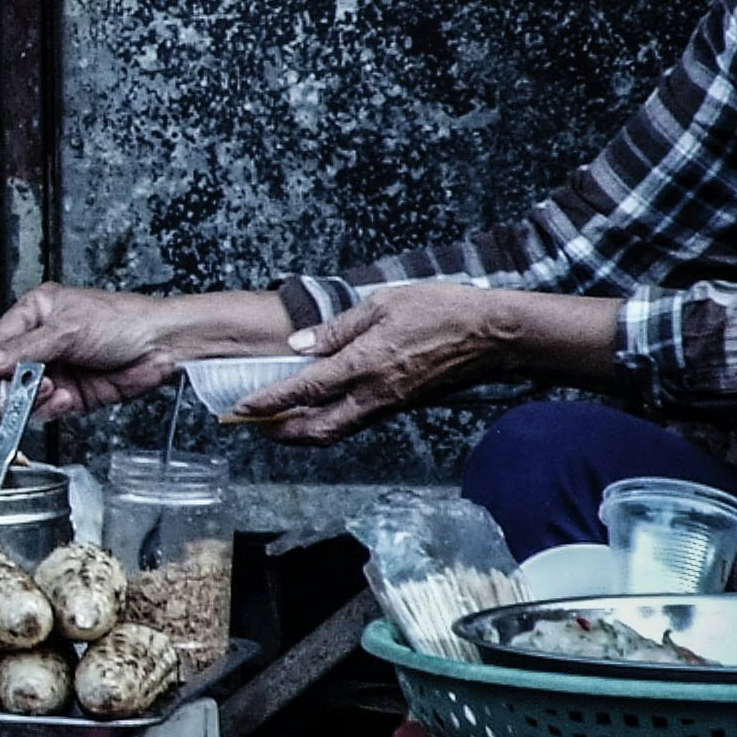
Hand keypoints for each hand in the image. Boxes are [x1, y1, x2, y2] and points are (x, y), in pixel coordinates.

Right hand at [0, 284, 191, 420]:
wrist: (162, 346)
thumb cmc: (124, 321)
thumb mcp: (67, 330)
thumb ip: (25, 350)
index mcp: (37, 313)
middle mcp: (43, 341)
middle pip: (8, 372)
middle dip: (9, 386)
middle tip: (12, 394)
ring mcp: (58, 369)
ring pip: (27, 394)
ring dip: (35, 398)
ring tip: (51, 392)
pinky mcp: (72, 394)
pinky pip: (49, 408)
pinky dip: (53, 409)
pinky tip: (65, 399)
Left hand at [241, 281, 510, 442]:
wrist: (493, 334)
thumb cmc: (441, 310)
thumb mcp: (383, 303)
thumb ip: (337, 328)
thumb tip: (299, 345)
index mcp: (365, 364)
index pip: (305, 391)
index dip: (269, 402)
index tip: (242, 408)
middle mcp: (375, 393)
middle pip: (318, 430)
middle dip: (281, 433)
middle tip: (253, 425)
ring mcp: (390, 403)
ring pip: (338, 430)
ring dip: (304, 432)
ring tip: (277, 422)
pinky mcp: (402, 405)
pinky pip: (358, 421)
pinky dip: (330, 422)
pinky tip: (318, 409)